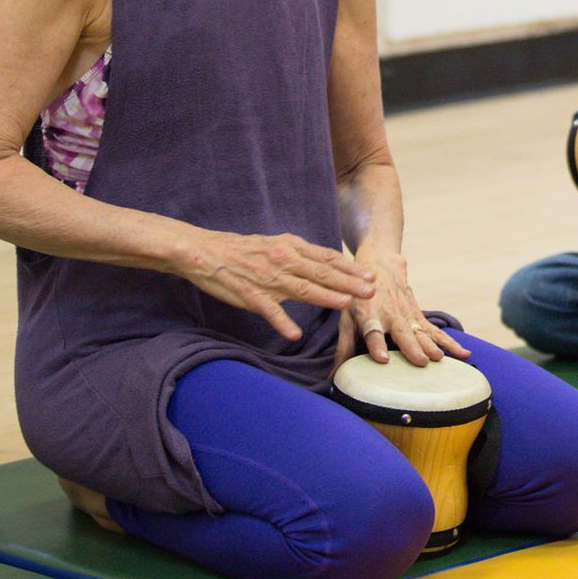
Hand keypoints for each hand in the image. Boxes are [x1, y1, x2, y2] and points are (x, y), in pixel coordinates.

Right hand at [178, 230, 374, 340]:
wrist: (206, 252)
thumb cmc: (244, 250)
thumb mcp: (277, 244)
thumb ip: (302, 254)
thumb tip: (328, 261)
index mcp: (291, 247)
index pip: (327, 258)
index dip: (350, 268)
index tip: (371, 275)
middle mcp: (284, 260)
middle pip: (321, 273)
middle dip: (348, 283)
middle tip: (371, 291)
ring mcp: (268, 279)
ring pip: (302, 288)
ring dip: (326, 297)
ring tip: (347, 304)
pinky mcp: (250, 295)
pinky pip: (269, 310)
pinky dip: (282, 322)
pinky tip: (295, 333)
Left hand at [334, 248, 470, 367]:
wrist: (380, 262)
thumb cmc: (358, 296)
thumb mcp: (345, 316)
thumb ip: (343, 346)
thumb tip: (333, 378)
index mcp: (368, 314)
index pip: (372, 332)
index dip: (377, 344)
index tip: (383, 358)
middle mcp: (390, 315)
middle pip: (402, 333)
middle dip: (412, 347)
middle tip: (421, 362)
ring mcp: (407, 314)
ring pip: (422, 331)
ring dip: (432, 345)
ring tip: (440, 359)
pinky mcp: (419, 315)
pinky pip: (435, 331)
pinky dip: (449, 343)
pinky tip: (463, 354)